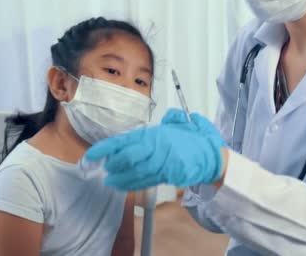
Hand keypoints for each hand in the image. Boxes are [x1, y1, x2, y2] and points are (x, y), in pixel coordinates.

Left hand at [85, 109, 225, 190]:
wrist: (213, 155)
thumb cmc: (195, 139)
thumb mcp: (180, 122)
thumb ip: (166, 120)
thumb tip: (157, 120)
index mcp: (156, 133)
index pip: (125, 140)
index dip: (106, 148)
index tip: (91, 155)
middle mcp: (158, 147)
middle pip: (129, 158)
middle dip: (114, 164)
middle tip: (105, 168)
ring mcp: (164, 163)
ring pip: (137, 172)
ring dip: (121, 178)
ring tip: (110, 181)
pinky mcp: (169, 175)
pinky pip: (147, 181)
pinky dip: (133, 185)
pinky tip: (124, 186)